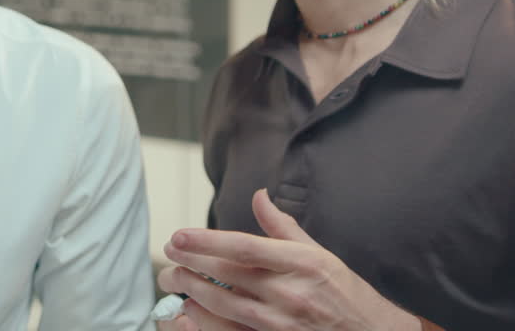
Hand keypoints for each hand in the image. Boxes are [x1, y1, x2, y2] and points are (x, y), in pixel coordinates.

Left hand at [156, 189, 419, 330]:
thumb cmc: (346, 292)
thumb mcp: (320, 253)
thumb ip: (283, 226)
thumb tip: (259, 196)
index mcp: (301, 262)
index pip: (244, 247)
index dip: (206, 240)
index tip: (178, 235)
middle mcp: (291, 292)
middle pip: (229, 275)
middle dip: (192, 264)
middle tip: (168, 254)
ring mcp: (284, 323)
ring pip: (227, 306)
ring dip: (195, 292)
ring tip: (173, 279)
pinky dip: (210, 323)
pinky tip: (191, 314)